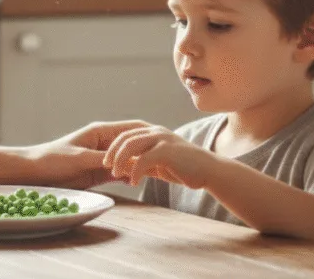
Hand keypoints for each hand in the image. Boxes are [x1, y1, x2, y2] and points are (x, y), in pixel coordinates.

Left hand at [27, 120, 154, 188]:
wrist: (31, 171)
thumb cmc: (51, 161)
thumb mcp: (79, 159)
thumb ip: (104, 161)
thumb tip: (126, 165)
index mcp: (100, 132)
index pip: (130, 128)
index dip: (146, 136)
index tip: (160, 146)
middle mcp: (104, 141)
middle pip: (132, 142)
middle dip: (146, 150)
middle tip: (161, 162)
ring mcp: (102, 156)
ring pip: (128, 158)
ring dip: (138, 164)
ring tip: (152, 173)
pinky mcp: (98, 171)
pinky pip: (119, 171)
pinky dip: (129, 175)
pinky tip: (136, 182)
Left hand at [102, 124, 218, 188]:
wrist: (208, 171)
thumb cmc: (183, 168)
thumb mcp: (159, 163)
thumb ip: (143, 162)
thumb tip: (124, 168)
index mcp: (152, 132)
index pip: (125, 134)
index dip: (113, 146)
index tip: (105, 160)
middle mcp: (156, 131)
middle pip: (125, 137)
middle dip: (112, 152)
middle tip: (106, 167)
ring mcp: (162, 139)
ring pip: (131, 145)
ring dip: (120, 160)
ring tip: (116, 174)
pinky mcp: (167, 151)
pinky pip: (144, 160)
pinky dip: (135, 171)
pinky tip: (133, 182)